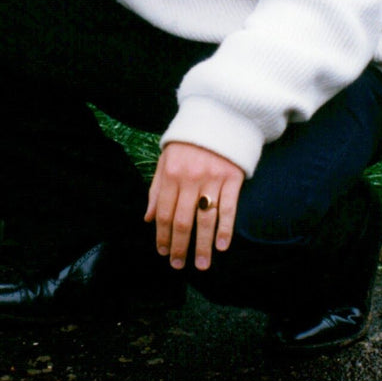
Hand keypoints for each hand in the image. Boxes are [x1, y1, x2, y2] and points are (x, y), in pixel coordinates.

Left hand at [145, 142, 244, 271]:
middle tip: (178, 265)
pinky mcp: (233, 178)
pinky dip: (226, 229)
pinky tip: (222, 246)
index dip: (163, 235)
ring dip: (203, 246)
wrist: (219, 115)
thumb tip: (148, 219)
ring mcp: (213, 179)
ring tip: (201, 265)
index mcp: (171, 174)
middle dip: (180, 246)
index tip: (163, 252)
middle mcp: (191, 178)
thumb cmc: (188, 141)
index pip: (164, 212)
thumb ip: (156, 189)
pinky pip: (229, 208)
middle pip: (184, 220)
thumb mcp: (165, 159)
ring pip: (206, 219)